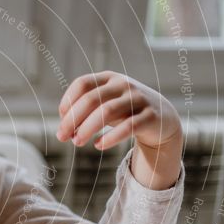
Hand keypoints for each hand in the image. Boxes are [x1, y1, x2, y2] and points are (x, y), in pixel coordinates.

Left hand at [57, 71, 181, 149]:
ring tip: (77, 142)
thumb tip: (63, 132)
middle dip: (72, 119)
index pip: (82, 84)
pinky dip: (110, 137)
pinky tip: (98, 145)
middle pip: (91, 99)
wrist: (161, 118)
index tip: (61, 119)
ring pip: (107, 111)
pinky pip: (128, 127)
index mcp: (108, 78)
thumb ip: (83, 115)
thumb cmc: (123, 112)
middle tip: (61, 137)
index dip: (68, 101)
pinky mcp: (150, 116)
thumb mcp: (103, 107)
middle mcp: (123, 84)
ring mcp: (138, 98)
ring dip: (87, 128)